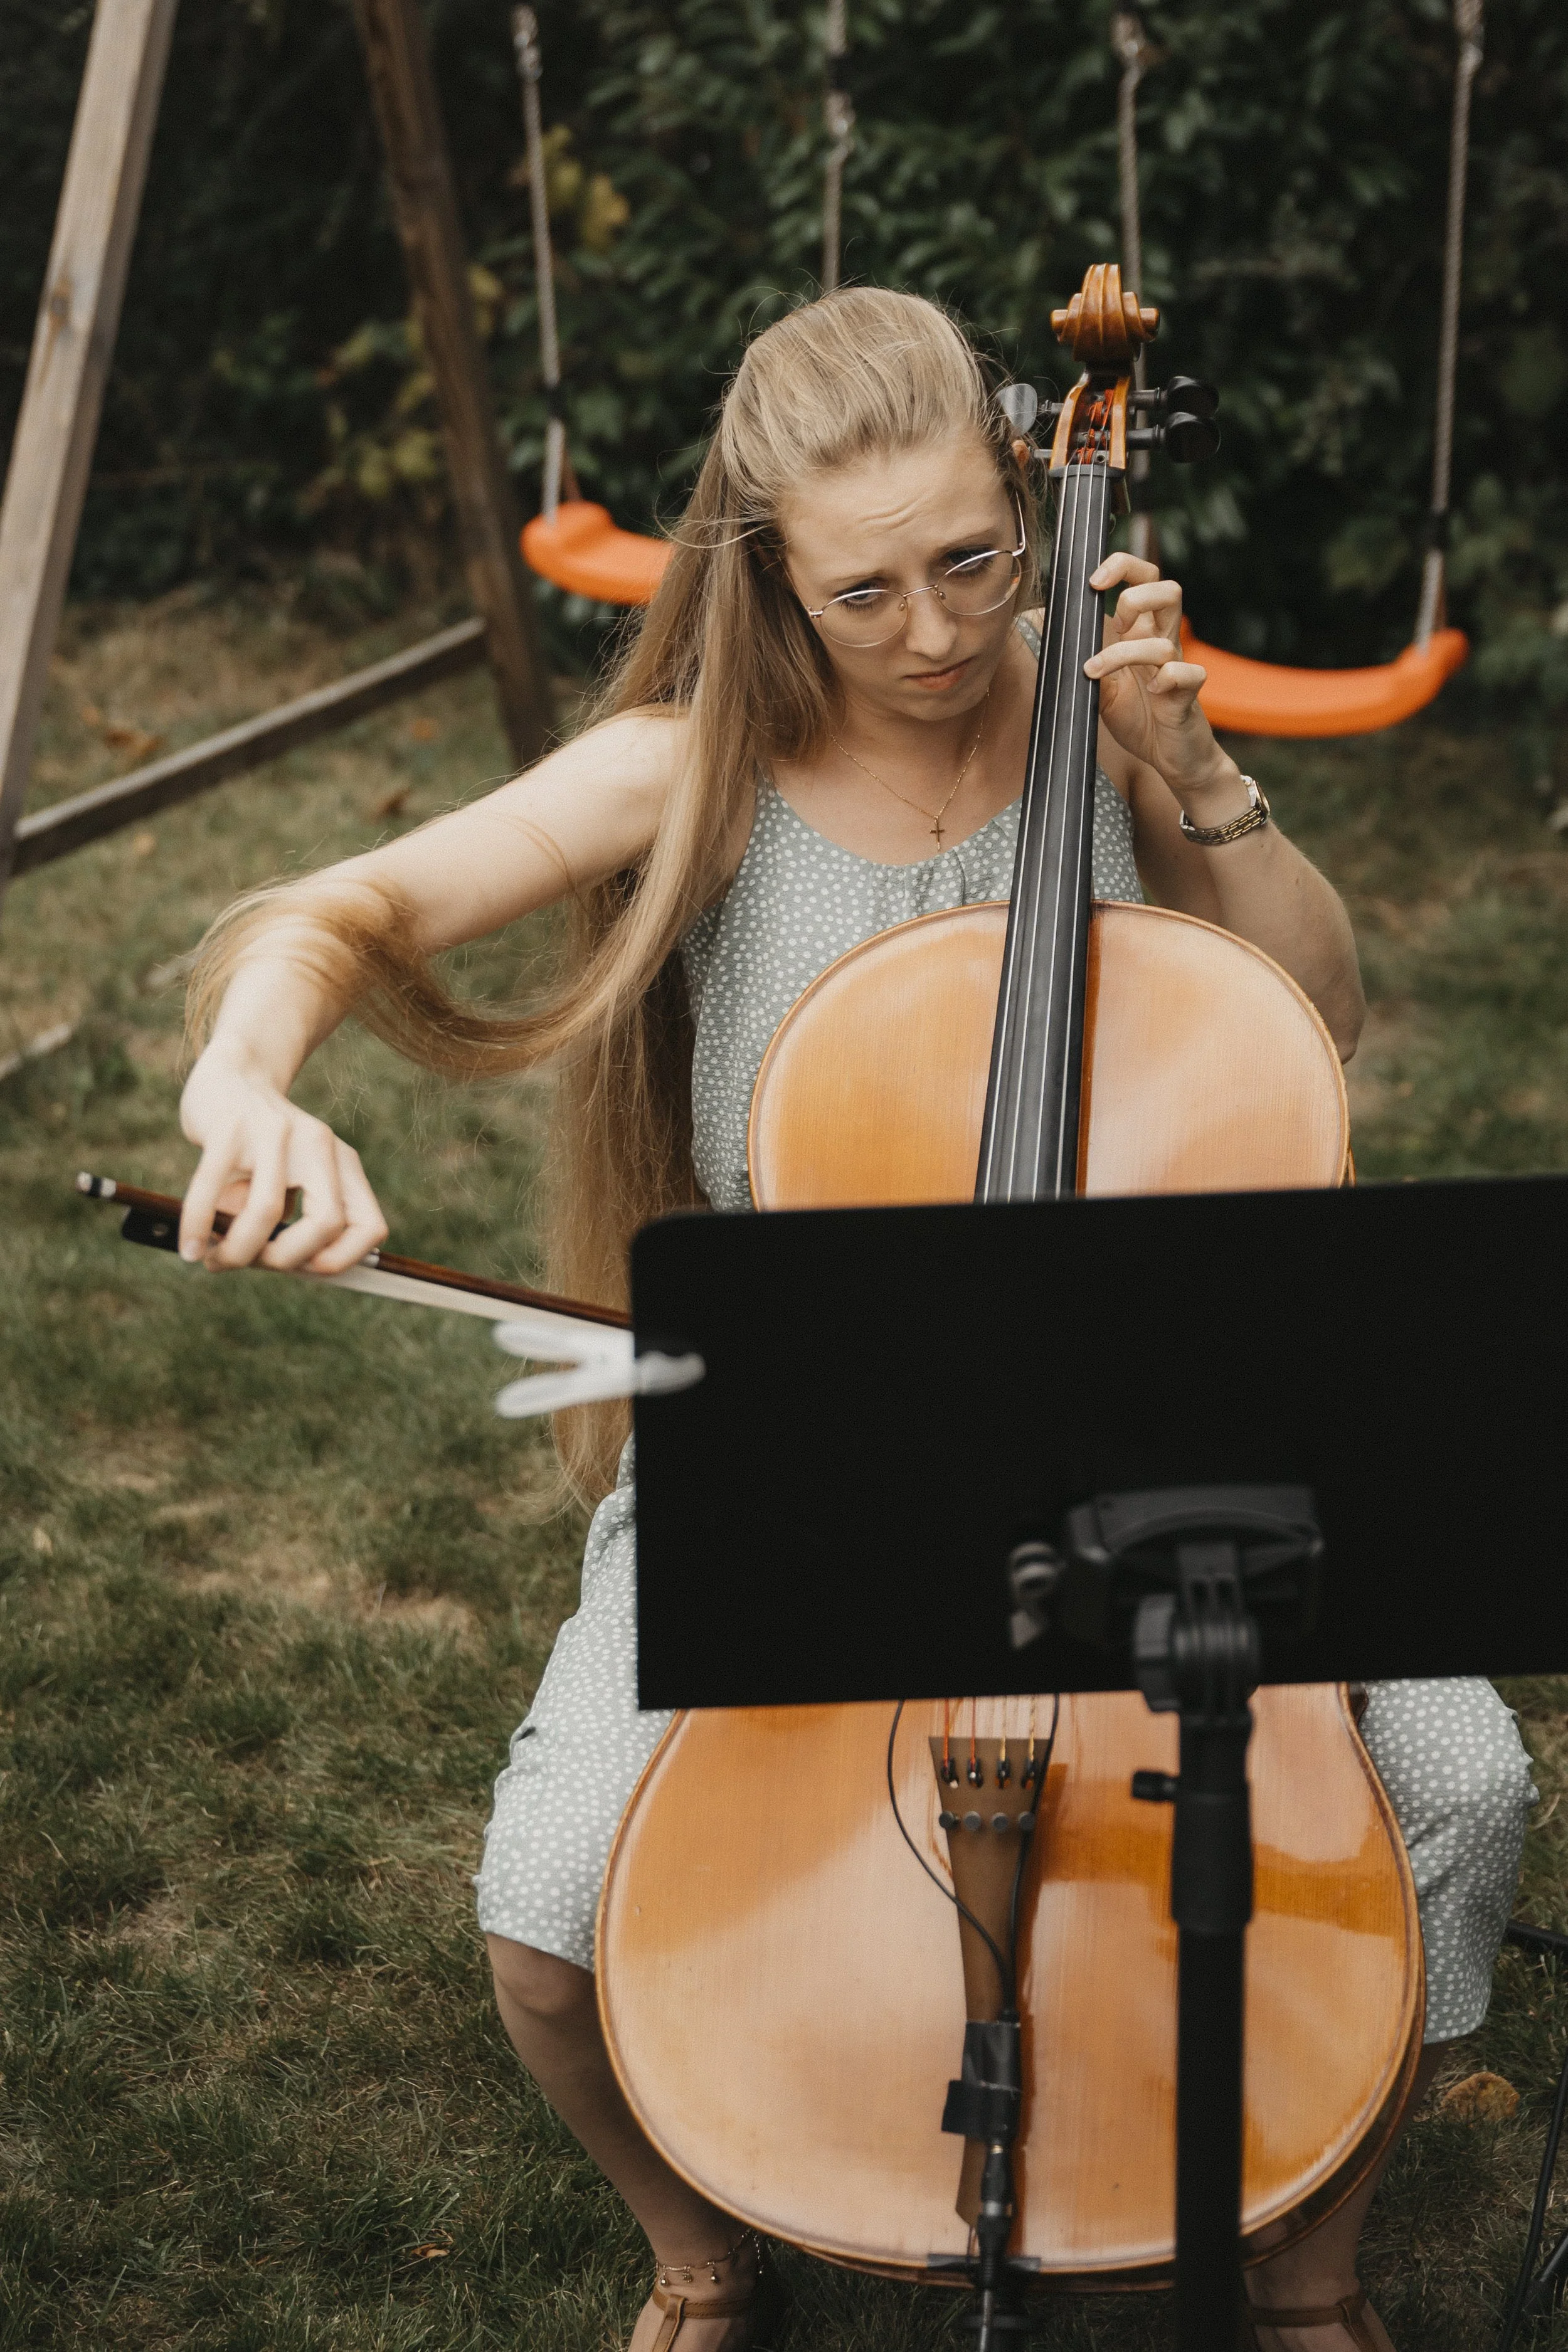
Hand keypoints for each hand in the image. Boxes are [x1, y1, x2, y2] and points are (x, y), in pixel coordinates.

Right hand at [178, 1044, 387, 1274]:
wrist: (234, 1072)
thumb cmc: (263, 1144)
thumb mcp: (294, 1178)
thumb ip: (296, 1221)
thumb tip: (287, 1271)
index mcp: (343, 1162)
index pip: (369, 1226)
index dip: (341, 1261)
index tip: (306, 1271)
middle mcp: (318, 1145)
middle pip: (325, 1224)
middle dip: (286, 1260)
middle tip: (254, 1264)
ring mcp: (275, 1133)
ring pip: (267, 1211)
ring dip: (238, 1252)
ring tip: (214, 1260)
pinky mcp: (229, 1127)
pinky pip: (212, 1191)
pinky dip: (198, 1229)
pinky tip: (190, 1250)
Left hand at [1084, 554, 1238, 806]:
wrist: (1170, 757)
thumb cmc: (1139, 717)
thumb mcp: (1102, 687)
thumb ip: (1087, 660)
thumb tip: (1052, 637)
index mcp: (1143, 633)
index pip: (1144, 579)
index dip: (1123, 567)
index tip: (1093, 581)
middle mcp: (1163, 642)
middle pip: (1169, 590)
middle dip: (1136, 598)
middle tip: (1115, 624)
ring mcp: (1177, 667)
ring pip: (1165, 639)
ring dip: (1125, 653)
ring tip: (1096, 672)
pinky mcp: (1188, 695)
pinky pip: (1187, 673)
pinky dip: (1167, 678)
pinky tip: (1151, 690)